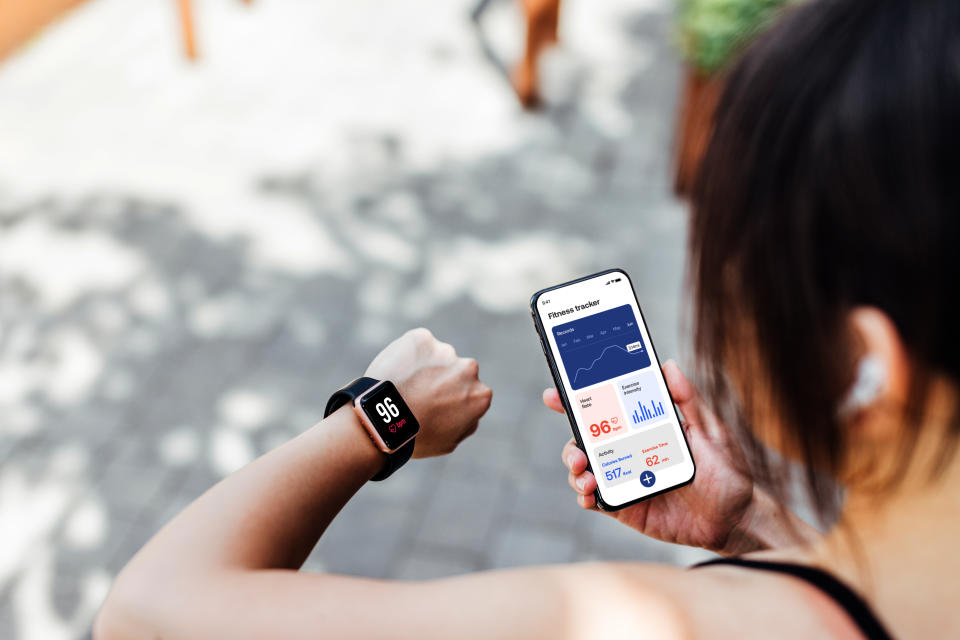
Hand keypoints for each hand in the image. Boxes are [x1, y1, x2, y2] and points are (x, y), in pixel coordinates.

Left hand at [366, 328, 491, 457]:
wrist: (383, 420)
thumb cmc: (415, 437)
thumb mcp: (450, 442)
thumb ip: (466, 423)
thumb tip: (470, 413)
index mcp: (480, 395)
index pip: (471, 392)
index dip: (453, 399)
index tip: (436, 404)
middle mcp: (469, 369)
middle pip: (456, 371)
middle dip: (442, 379)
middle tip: (419, 394)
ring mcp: (445, 351)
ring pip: (436, 356)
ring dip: (424, 366)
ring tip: (403, 385)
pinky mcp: (421, 338)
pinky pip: (416, 345)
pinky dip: (406, 355)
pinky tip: (395, 373)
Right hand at [545, 361, 755, 552]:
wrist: (737, 520)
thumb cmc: (728, 472)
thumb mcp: (711, 430)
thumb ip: (688, 400)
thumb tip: (668, 365)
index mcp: (645, 427)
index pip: (606, 408)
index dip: (577, 399)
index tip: (556, 393)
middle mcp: (630, 450)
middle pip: (586, 438)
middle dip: (570, 438)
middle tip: (575, 446)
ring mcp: (625, 478)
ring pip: (584, 468)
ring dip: (574, 467)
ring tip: (585, 472)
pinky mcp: (626, 506)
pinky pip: (596, 500)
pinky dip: (585, 495)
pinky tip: (590, 493)